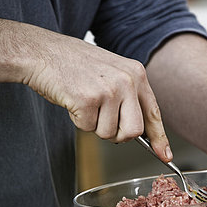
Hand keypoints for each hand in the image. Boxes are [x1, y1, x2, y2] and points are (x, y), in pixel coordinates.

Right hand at [22, 29, 171, 160]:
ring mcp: (109, 90)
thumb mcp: (112, 72)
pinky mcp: (88, 100)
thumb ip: (128, 96)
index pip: (154, 113)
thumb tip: (140, 131)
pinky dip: (78, 120)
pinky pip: (88, 128)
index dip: (159, 138)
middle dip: (118, 135)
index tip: (165, 155)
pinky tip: (73, 100)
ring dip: (94, 125)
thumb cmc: (74, 64)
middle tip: (103, 121)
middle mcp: (127, 81)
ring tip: (85, 102)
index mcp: (136, 73)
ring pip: (109, 133)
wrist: (42, 51)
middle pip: (134, 131)